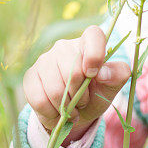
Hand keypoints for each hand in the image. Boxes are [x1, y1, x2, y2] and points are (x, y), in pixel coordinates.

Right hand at [23, 25, 131, 145]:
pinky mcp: (30, 76)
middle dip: (81, 95)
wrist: (72, 113)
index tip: (93, 74)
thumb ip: (117, 75)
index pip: (93, 35)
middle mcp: (64, 46)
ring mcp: (44, 59)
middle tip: (83, 101)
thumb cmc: (95, 94)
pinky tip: (56, 112)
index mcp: (88, 43)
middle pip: (73, 70)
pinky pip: (39, 99)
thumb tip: (102, 72)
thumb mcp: (111, 87)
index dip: (95, 54)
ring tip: (71, 109)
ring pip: (55, 89)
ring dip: (66, 107)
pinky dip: (51, 113)